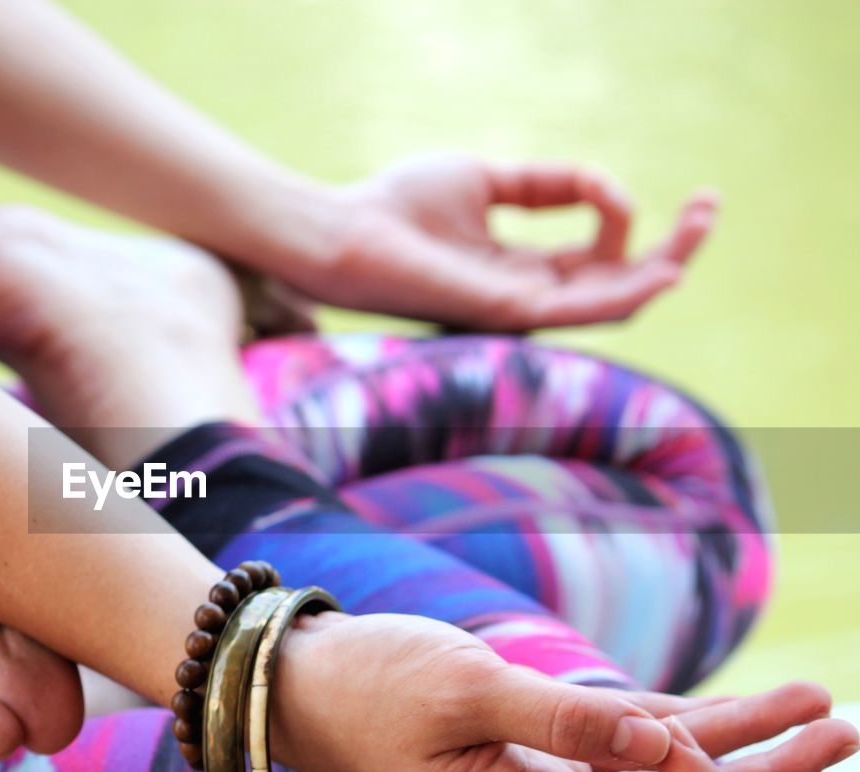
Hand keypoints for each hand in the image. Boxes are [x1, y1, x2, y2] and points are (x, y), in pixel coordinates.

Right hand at [271, 612, 858, 771]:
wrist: (302, 679)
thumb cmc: (368, 687)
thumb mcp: (462, 691)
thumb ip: (564, 717)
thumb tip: (666, 740)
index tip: (680, 731)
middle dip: (765, 770)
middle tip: (841, 728)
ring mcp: (541, 770)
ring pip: (659, 767)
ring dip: (735, 739)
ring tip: (815, 706)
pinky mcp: (529, 733)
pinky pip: (620, 734)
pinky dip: (675, 720)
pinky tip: (727, 708)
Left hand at [275, 154, 716, 331]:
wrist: (345, 228)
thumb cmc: (398, 205)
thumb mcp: (487, 177)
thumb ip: (546, 182)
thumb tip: (603, 186)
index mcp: (520, 269)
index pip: (598, 257)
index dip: (621, 215)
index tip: (601, 180)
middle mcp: (526, 297)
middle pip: (619, 286)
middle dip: (673, 248)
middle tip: (710, 206)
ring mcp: (520, 310)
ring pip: (614, 303)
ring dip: (666, 265)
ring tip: (702, 223)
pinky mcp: (507, 312)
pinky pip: (583, 309)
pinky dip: (628, 290)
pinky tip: (665, 267)